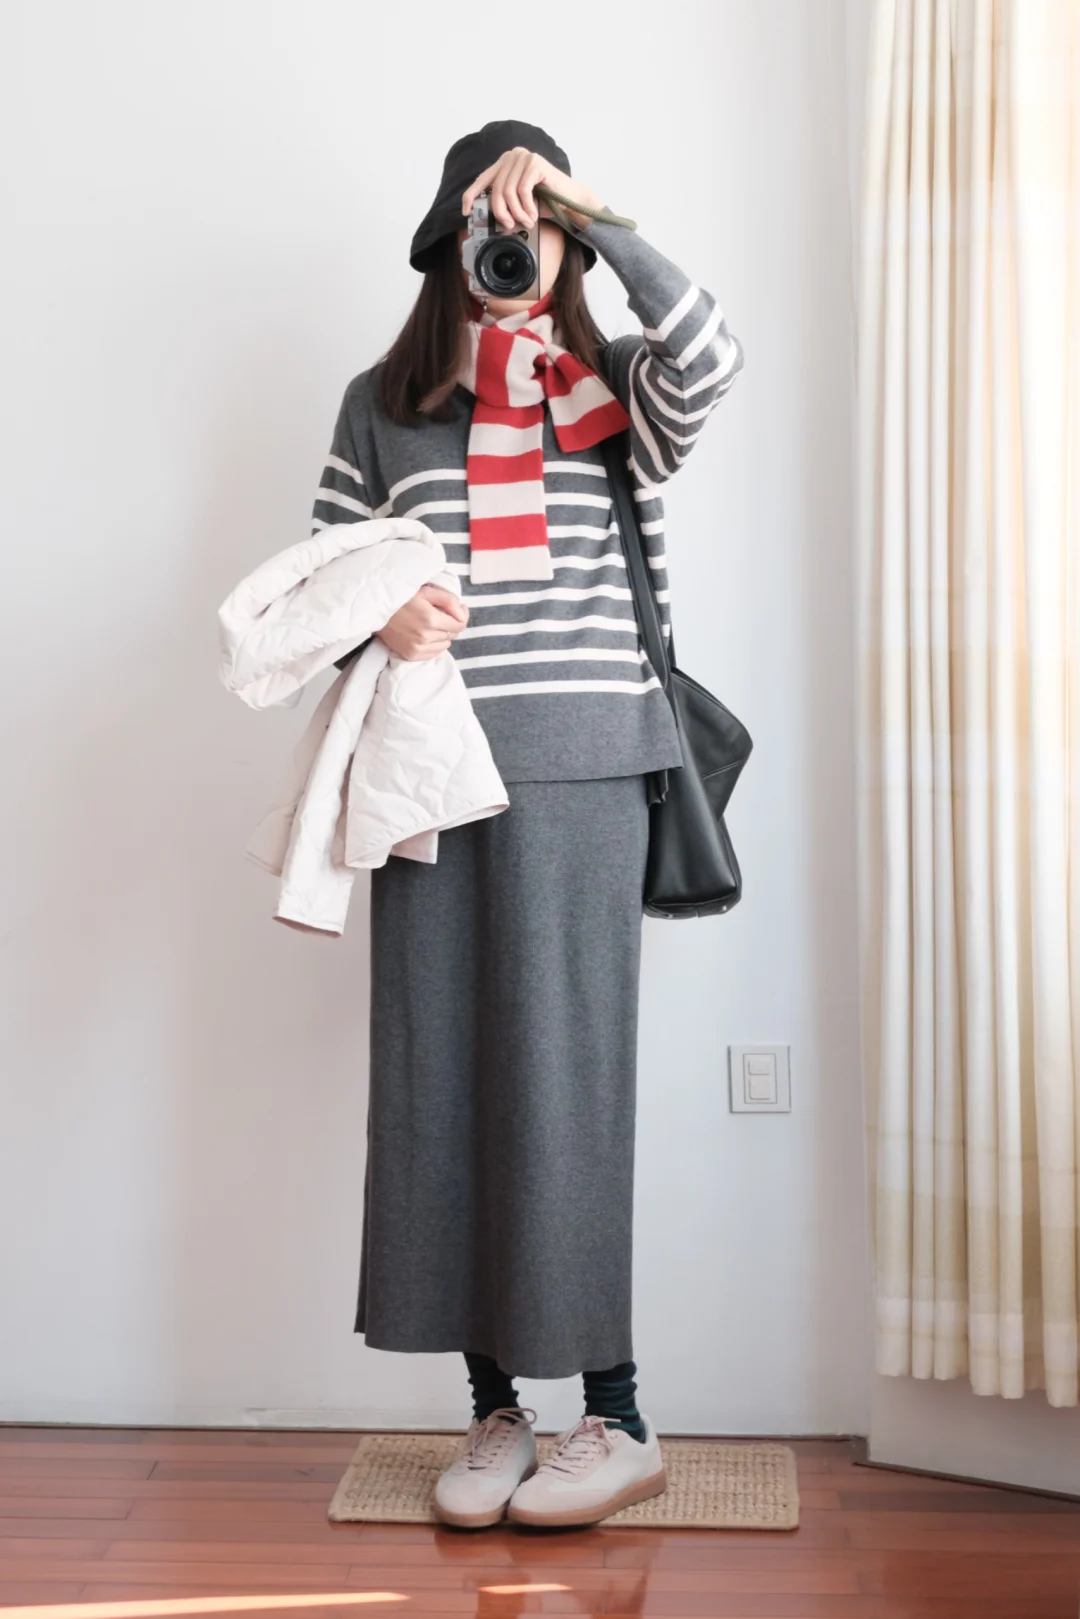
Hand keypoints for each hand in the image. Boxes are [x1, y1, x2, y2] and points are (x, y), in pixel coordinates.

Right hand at [376, 583, 468, 660]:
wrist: (376, 611)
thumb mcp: (427, 591)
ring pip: (445, 645)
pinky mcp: (411, 655)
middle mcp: (426, 636)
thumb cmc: (402, 598)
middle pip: (453, 634)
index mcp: (431, 619)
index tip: (457, 609)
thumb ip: (449, 600)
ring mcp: (418, 648)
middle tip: (439, 614)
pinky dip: (435, 645)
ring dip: (442, 635)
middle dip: (450, 624)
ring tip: (430, 625)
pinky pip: (435, 653)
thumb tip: (463, 612)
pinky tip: (425, 635)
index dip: (461, 616)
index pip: (460, 625)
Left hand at [462, 148, 603, 233]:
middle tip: (511, 226)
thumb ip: (503, 203)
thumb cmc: (545, 202)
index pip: (481, 179)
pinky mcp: (535, 163)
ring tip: (527, 221)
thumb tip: (485, 217)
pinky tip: (533, 214)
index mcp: (504, 163)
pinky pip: (522, 191)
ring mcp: (524, 157)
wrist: (570, 200)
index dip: (471, 196)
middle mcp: (512, 156)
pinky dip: (526, 208)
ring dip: (516, 213)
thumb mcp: (518, 203)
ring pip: (508, 192)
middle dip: (502, 213)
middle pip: (495, 190)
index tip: (467, 212)